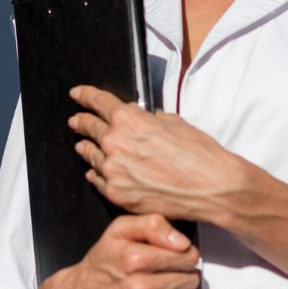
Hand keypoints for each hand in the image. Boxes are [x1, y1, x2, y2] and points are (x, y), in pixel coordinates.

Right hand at [44, 213, 200, 288]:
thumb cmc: (102, 265)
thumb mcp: (121, 230)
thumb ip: (153, 225)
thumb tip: (182, 243)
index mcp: (134, 259)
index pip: (187, 257)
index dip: (186, 256)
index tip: (177, 258)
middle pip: (190, 280)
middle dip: (184, 275)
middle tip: (167, 275)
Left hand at [68, 85, 261, 225]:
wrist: (211, 186)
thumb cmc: (198, 153)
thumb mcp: (174, 122)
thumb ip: (148, 119)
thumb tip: (140, 118)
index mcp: (128, 119)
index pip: (98, 102)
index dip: (84, 95)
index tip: (77, 94)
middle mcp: (115, 142)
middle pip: (89, 127)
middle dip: (81, 121)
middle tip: (76, 120)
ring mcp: (113, 170)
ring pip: (90, 155)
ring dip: (85, 147)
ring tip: (81, 145)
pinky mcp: (116, 194)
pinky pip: (96, 180)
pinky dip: (95, 173)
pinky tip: (94, 170)